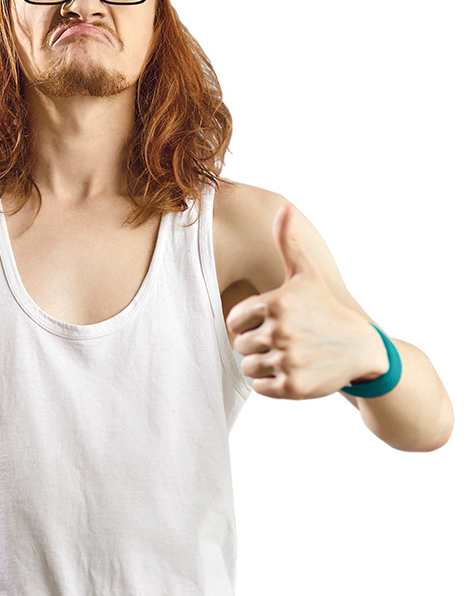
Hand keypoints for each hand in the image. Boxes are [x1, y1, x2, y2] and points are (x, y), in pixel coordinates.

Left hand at [225, 202, 387, 399]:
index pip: (234, 321)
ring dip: (263, 364)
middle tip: (283, 341)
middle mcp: (281, 331)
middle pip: (240, 346)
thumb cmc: (325, 308)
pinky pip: (260, 387)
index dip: (247, 324)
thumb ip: (288, 242)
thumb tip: (284, 208)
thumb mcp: (307, 274)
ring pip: (248, 367)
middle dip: (257, 345)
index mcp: (276, 303)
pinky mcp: (293, 387)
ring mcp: (288, 360)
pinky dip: (270, 383)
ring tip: (287, 355)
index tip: (268, 322)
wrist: (362, 348)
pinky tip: (291, 371)